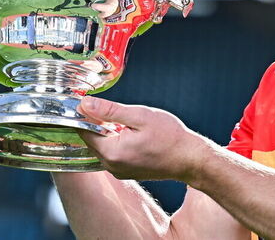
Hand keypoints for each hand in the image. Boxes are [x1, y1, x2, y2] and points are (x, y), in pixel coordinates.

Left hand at [75, 96, 211, 183]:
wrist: (190, 159)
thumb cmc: (170, 137)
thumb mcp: (140, 116)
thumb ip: (110, 111)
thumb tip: (86, 104)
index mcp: (112, 152)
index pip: (84, 132)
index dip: (84, 115)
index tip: (87, 100)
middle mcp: (111, 166)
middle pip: (92, 140)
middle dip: (96, 123)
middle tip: (109, 107)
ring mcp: (119, 172)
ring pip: (102, 147)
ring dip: (107, 132)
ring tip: (124, 120)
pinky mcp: (127, 172)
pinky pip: (112, 154)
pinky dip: (116, 142)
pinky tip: (130, 133)